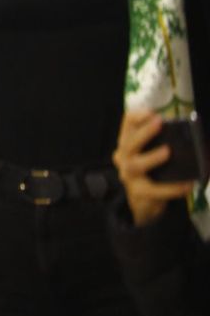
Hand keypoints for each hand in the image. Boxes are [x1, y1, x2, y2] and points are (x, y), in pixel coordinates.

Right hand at [114, 109, 200, 226]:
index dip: (137, 116)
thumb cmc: (150, 172)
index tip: (152, 112)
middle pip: (129, 143)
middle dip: (144, 132)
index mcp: (127, 143)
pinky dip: (172, 187)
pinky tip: (187, 185)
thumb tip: (191, 137)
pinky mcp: (139, 193)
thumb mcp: (151, 155)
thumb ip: (162, 144)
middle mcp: (124, 157)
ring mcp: (129, 176)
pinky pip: (156, 190)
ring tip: (167, 151)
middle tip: (159, 122)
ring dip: (151, 157)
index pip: (126, 124)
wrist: (142, 203)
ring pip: (136, 164)